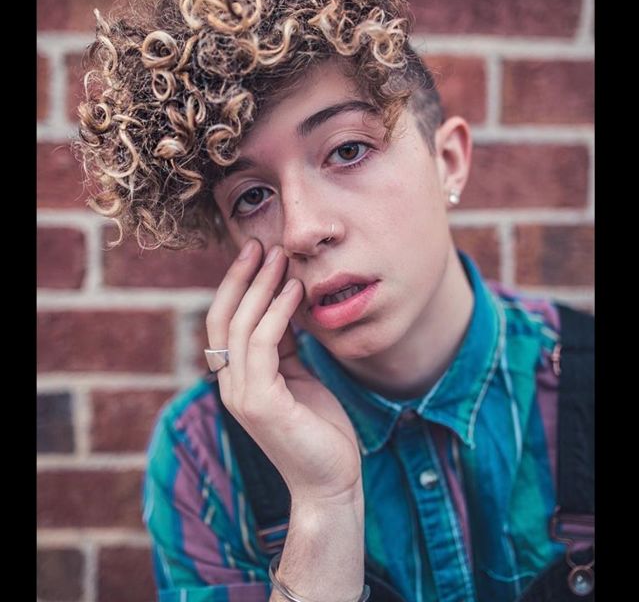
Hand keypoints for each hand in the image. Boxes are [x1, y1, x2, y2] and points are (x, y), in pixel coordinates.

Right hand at [206, 238, 362, 503]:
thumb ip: (283, 347)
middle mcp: (230, 385)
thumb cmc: (319, 429)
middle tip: (261, 243)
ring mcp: (241, 395)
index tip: (257, 253)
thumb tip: (283, 306)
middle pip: (223, 318)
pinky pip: (264, 344)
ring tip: (280, 257)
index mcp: (237, 379)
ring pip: (241, 326)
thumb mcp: (297, 377)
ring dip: (261, 287)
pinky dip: (278, 312)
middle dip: (241, 277)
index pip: (225, 323)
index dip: (237, 286)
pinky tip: (295, 290)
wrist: (331, 481)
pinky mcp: (261, 403)